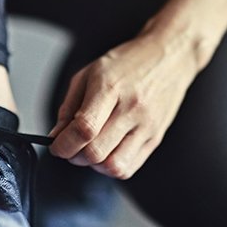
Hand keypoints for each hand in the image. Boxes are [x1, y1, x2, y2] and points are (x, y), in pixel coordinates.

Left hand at [48, 31, 203, 178]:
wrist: (170, 58)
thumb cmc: (128, 63)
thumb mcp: (90, 73)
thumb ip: (69, 106)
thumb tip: (56, 137)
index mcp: (110, 87)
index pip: (84, 128)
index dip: (64, 145)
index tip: (57, 146)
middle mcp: (131, 108)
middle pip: (96, 152)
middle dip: (74, 156)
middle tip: (71, 147)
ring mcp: (147, 126)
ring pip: (113, 166)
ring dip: (94, 165)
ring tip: (91, 150)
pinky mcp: (155, 138)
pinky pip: (129, 168)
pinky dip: (111, 167)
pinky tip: (108, 151)